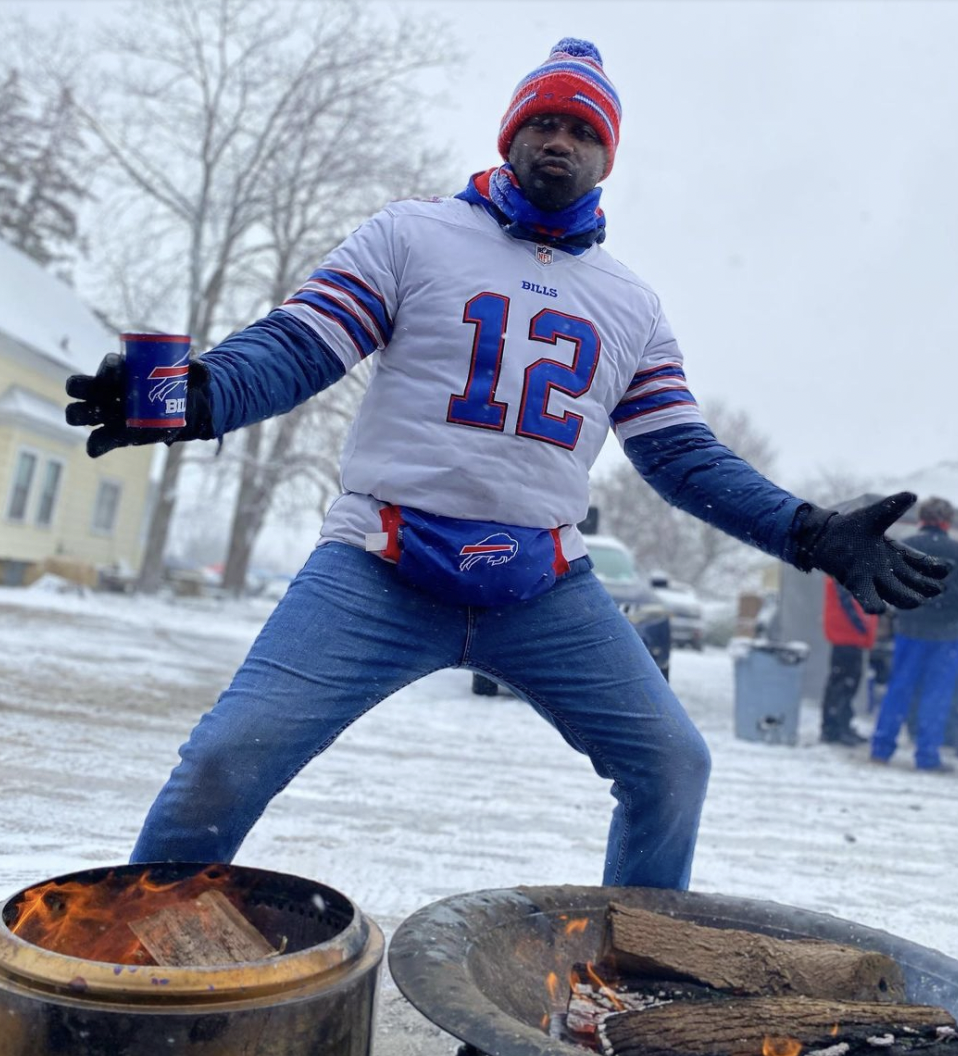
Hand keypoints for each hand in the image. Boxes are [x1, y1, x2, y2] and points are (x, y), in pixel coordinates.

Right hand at [65, 354, 212, 457]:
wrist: (185, 413)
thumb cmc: (182, 388)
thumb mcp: (194, 378)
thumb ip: (198, 371)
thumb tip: (198, 369)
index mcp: (125, 371)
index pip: (108, 366)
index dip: (107, 369)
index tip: (117, 373)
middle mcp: (108, 390)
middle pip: (81, 387)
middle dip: (80, 388)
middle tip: (96, 396)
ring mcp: (108, 413)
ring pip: (80, 412)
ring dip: (78, 414)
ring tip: (88, 419)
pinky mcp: (114, 434)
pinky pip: (98, 440)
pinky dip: (94, 445)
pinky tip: (94, 448)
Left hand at [795, 492, 951, 612]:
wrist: (822, 534)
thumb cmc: (850, 526)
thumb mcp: (874, 516)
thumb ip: (891, 508)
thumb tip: (912, 495)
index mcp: (895, 554)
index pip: (920, 563)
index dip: (934, 568)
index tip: (947, 568)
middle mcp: (886, 569)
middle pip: (911, 582)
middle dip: (925, 587)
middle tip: (938, 589)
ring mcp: (871, 578)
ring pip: (894, 593)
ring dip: (906, 598)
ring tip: (917, 601)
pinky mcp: (854, 582)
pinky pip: (866, 597)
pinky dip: (872, 604)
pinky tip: (878, 609)